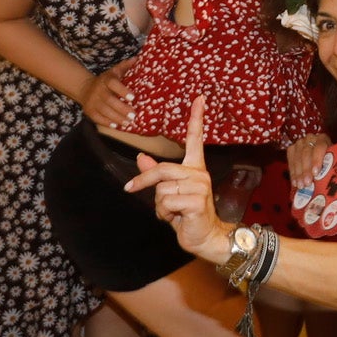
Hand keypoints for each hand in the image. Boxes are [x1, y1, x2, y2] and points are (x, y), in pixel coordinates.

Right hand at [82, 63, 134, 130]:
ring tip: (128, 123)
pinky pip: (98, 118)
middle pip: (109, 100)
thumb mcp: (114, 72)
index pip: (113, 84)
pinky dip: (107, 123)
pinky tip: (117, 125)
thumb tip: (136, 59)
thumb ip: (125, 66)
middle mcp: (98, 90)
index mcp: (106, 80)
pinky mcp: (89, 111)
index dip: (122, 90)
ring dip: (117, 118)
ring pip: (104, 111)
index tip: (133, 97)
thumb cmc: (106, 81)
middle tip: (134, 115)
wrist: (85, 88)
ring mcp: (92, 101)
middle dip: (122, 109)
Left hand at [125, 96, 229, 259]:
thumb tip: (140, 157)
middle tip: (131, 188)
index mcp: (195, 168)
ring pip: (161, 189)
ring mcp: (199, 186)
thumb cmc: (187, 215)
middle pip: (162, 169)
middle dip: (144, 181)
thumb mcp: (168, 193)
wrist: (205, 238)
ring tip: (172, 212)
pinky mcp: (196, 201)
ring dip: (159, 205)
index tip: (199, 98)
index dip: (196, 118)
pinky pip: (166, 202)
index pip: (195, 139)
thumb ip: (156, 174)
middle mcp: (199, 174)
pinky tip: (177, 218)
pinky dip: (164, 214)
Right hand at [288, 132, 332, 185]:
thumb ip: (330, 167)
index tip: (315, 173)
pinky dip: (293, 173)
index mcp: (323, 139)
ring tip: (301, 185)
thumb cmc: (328, 161)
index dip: (317, 160)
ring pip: (297, 157)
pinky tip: (294, 182)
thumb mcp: (332, 161)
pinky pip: (290, 161)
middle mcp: (310, 138)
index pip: (320, 147)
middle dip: (306, 169)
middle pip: (306, 153)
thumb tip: (330, 180)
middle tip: (307, 183)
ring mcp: (300, 143)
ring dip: (298, 173)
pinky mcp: (292, 149)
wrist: (318, 156)